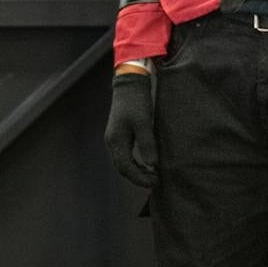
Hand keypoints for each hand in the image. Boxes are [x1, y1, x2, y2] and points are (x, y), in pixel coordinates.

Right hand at [104, 72, 158, 188]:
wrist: (130, 83)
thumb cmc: (137, 102)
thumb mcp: (144, 123)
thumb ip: (147, 144)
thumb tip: (152, 165)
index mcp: (116, 140)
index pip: (125, 167)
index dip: (139, 178)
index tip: (154, 182)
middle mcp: (112, 141)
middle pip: (122, 167)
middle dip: (138, 177)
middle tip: (155, 182)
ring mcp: (114, 137)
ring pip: (123, 162)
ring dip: (137, 170)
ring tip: (152, 175)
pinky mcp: (119, 133)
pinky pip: (125, 154)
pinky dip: (135, 162)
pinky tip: (147, 163)